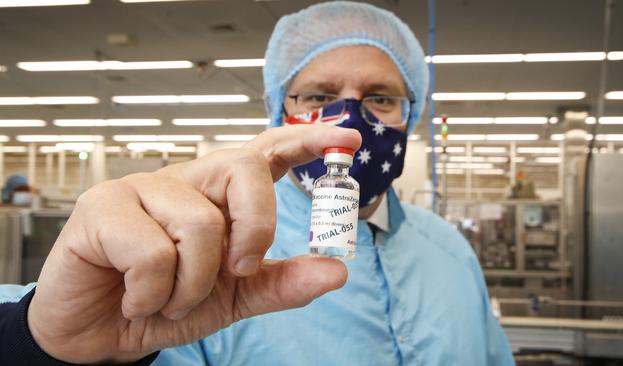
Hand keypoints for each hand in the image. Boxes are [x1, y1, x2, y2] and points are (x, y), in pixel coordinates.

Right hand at [27, 125, 361, 363]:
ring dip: (192, 285)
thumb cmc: (165, 303)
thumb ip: (281, 283)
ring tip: (165, 298)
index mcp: (218, 197)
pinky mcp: (102, 206)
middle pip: (244, 167)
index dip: (305, 141)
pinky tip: (133, 296)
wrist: (101, 335)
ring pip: (202, 224)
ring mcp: (142, 188)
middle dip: (257, 225)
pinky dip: (153, 293)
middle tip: (240, 267)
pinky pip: (154, 252)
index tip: (347, 139)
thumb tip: (337, 270)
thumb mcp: (234, 299)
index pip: (265, 154)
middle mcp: (184, 182)